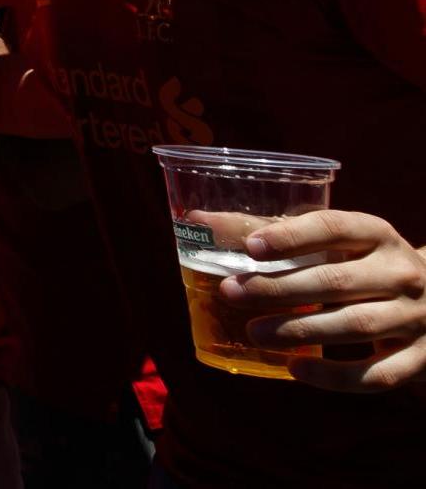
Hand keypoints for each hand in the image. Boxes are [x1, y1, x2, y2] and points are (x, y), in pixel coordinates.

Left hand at [228, 209, 425, 390]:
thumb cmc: (368, 263)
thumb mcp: (343, 241)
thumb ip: (280, 233)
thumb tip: (197, 223)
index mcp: (379, 234)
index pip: (335, 228)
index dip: (292, 236)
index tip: (250, 246)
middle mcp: (402, 273)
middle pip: (337, 281)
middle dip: (280, 288)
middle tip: (233, 293)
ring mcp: (417, 318)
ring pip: (355, 326)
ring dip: (300, 330)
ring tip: (254, 332)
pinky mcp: (423, 360)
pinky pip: (378, 374)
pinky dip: (335, 377)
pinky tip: (296, 369)